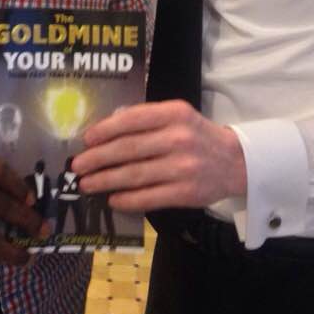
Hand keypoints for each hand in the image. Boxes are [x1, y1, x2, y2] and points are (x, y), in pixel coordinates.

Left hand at [72, 101, 246, 211]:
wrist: (236, 162)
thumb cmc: (197, 136)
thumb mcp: (177, 116)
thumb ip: (146, 119)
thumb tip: (106, 128)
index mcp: (174, 113)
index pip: (132, 120)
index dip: (105, 130)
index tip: (86, 139)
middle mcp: (179, 138)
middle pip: (128, 149)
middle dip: (97, 158)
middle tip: (77, 166)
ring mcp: (183, 167)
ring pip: (134, 175)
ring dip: (105, 180)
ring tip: (87, 183)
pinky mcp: (186, 193)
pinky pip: (149, 198)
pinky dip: (127, 199)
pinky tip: (112, 199)